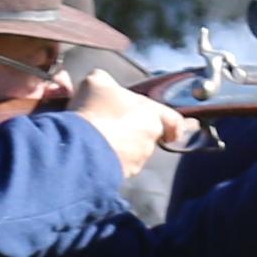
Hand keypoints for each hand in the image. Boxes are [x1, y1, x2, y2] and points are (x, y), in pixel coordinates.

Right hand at [65, 74, 183, 172]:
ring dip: (120, 146)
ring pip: (132, 152)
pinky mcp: (120, 177)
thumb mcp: (96, 82)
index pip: (173, 120)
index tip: (176, 130)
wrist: (79, 148)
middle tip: (113, 125)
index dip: (175, 125)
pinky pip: (116, 166)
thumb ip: (105, 80)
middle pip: (147, 136)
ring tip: (97, 138)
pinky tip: (91, 152)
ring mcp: (135, 161)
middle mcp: (148, 141)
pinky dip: (108, 160)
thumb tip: (101, 83)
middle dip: (133, 131)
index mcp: (150, 115)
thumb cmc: (94, 111)